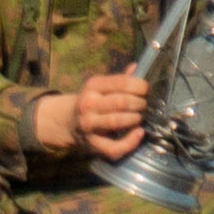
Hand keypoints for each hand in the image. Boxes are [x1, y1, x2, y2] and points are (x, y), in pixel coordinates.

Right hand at [32, 71, 150, 159]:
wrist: (67, 122)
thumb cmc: (92, 102)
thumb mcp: (101, 87)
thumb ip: (119, 79)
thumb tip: (137, 67)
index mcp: (92, 86)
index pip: (122, 82)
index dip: (140, 86)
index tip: (145, 90)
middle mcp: (88, 104)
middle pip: (122, 102)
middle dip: (140, 104)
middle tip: (144, 106)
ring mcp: (88, 124)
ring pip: (117, 121)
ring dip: (136, 119)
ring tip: (140, 117)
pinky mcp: (92, 143)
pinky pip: (114, 146)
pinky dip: (131, 141)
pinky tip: (139, 133)